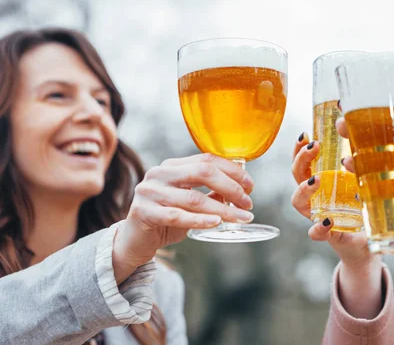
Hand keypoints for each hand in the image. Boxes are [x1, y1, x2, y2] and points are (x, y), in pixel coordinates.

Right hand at [112, 153, 254, 282]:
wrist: (135, 240)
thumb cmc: (167, 218)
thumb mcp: (191, 202)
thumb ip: (210, 193)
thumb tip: (240, 190)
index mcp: (172, 166)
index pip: (207, 160)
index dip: (232, 171)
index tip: (250, 186)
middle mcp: (159, 173)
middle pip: (202, 172)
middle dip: (231, 187)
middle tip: (248, 203)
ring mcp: (150, 192)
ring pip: (194, 198)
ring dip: (223, 209)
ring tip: (242, 217)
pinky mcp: (144, 212)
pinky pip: (178, 216)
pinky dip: (200, 220)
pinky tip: (217, 223)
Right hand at [291, 132, 382, 318]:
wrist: (371, 244)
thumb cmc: (365, 209)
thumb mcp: (365, 183)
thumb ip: (359, 167)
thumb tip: (350, 156)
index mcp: (321, 185)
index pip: (303, 163)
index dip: (299, 149)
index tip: (305, 135)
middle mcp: (315, 199)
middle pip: (296, 176)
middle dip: (300, 160)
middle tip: (314, 146)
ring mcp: (319, 217)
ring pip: (298, 203)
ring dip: (303, 189)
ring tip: (316, 180)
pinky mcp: (331, 235)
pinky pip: (317, 233)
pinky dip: (319, 228)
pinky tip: (327, 221)